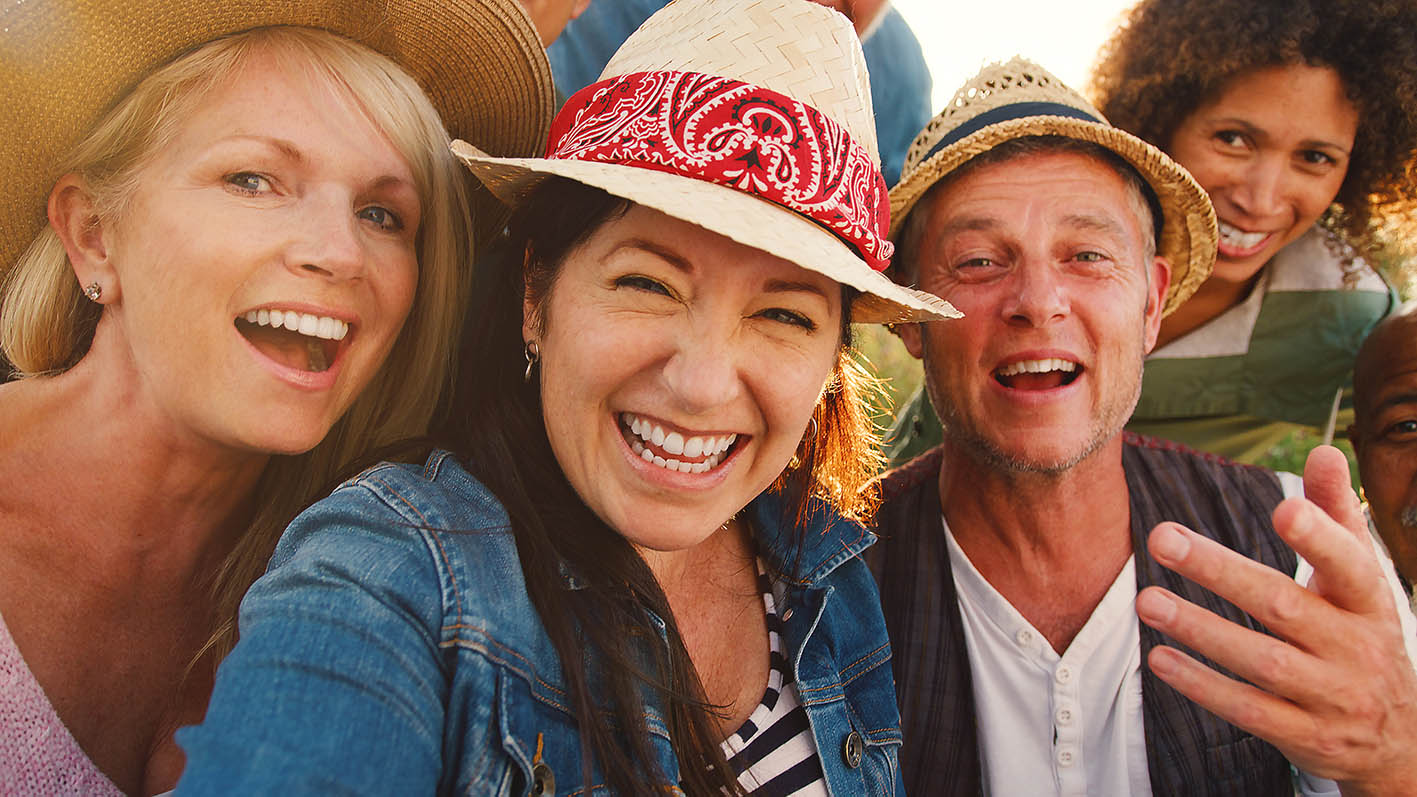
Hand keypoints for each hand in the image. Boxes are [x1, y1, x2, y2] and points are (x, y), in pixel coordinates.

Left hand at [1134, 446, 1416, 795]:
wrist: (1401, 740)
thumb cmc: (1362, 638)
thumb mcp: (1362, 583)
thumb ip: (1338, 518)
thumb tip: (1326, 450)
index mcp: (1371, 603)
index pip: (1351, 566)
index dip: (1321, 538)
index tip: (1284, 507)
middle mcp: (1355, 648)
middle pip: (1283, 605)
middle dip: (1220, 571)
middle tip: (1161, 537)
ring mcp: (1333, 696)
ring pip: (1262, 662)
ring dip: (1201, 629)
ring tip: (1147, 600)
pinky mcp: (1306, 737)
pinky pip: (1249, 710)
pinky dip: (1204, 685)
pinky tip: (1160, 658)